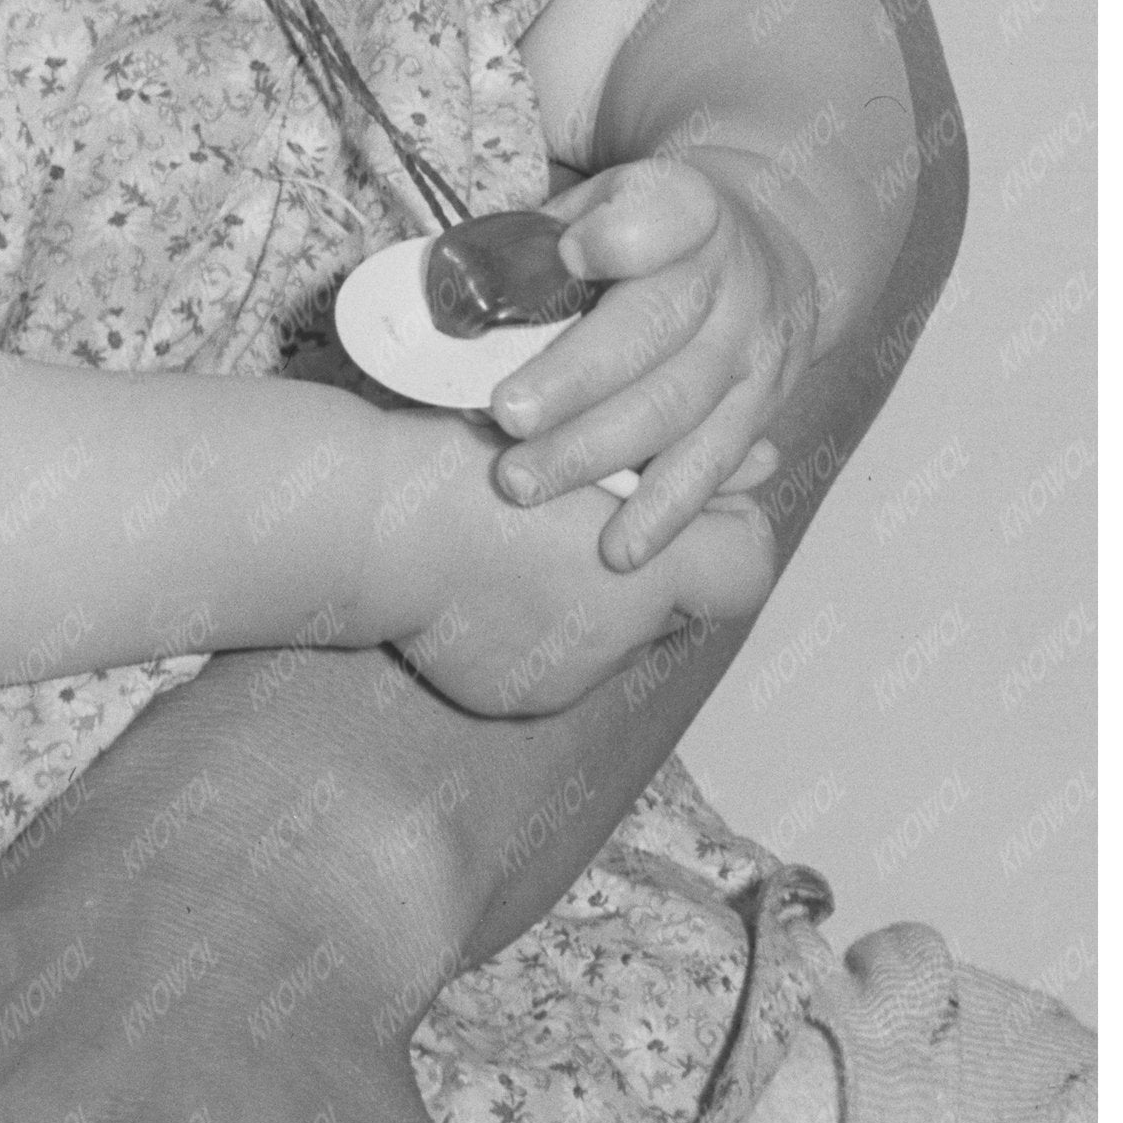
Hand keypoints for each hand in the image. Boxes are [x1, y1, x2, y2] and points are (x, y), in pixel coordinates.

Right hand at [376, 417, 780, 719]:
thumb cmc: (461, 454)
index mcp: (641, 572)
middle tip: (590, 502)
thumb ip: (676, 449)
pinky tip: (488, 581)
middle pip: (678, 594)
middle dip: (644, 554)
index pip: (746, 561)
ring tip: (523, 538)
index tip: (676, 485)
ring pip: (613, 630)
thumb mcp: (575, 424)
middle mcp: (619, 641)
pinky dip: (535, 627)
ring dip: (588, 591)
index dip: (721, 518)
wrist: (357, 524)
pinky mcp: (515, 697)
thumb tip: (764, 455)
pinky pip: (555, 663)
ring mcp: (565, 678)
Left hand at [484, 153, 821, 560]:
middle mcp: (730, 275)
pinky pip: (714, 462)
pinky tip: (620, 547)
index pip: (666, 216)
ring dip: (598, 453)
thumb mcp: (599, 199)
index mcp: (686, 206)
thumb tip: (446, 291)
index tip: (570, 256)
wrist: (761, 244)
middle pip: (653, 330)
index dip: (621, 238)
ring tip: (524, 483)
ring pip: (679, 406)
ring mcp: (755, 345)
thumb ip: (536, 238)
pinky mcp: (767, 405)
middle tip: (505, 418)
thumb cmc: (644, 225)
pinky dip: (666, 509)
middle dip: (576, 380)